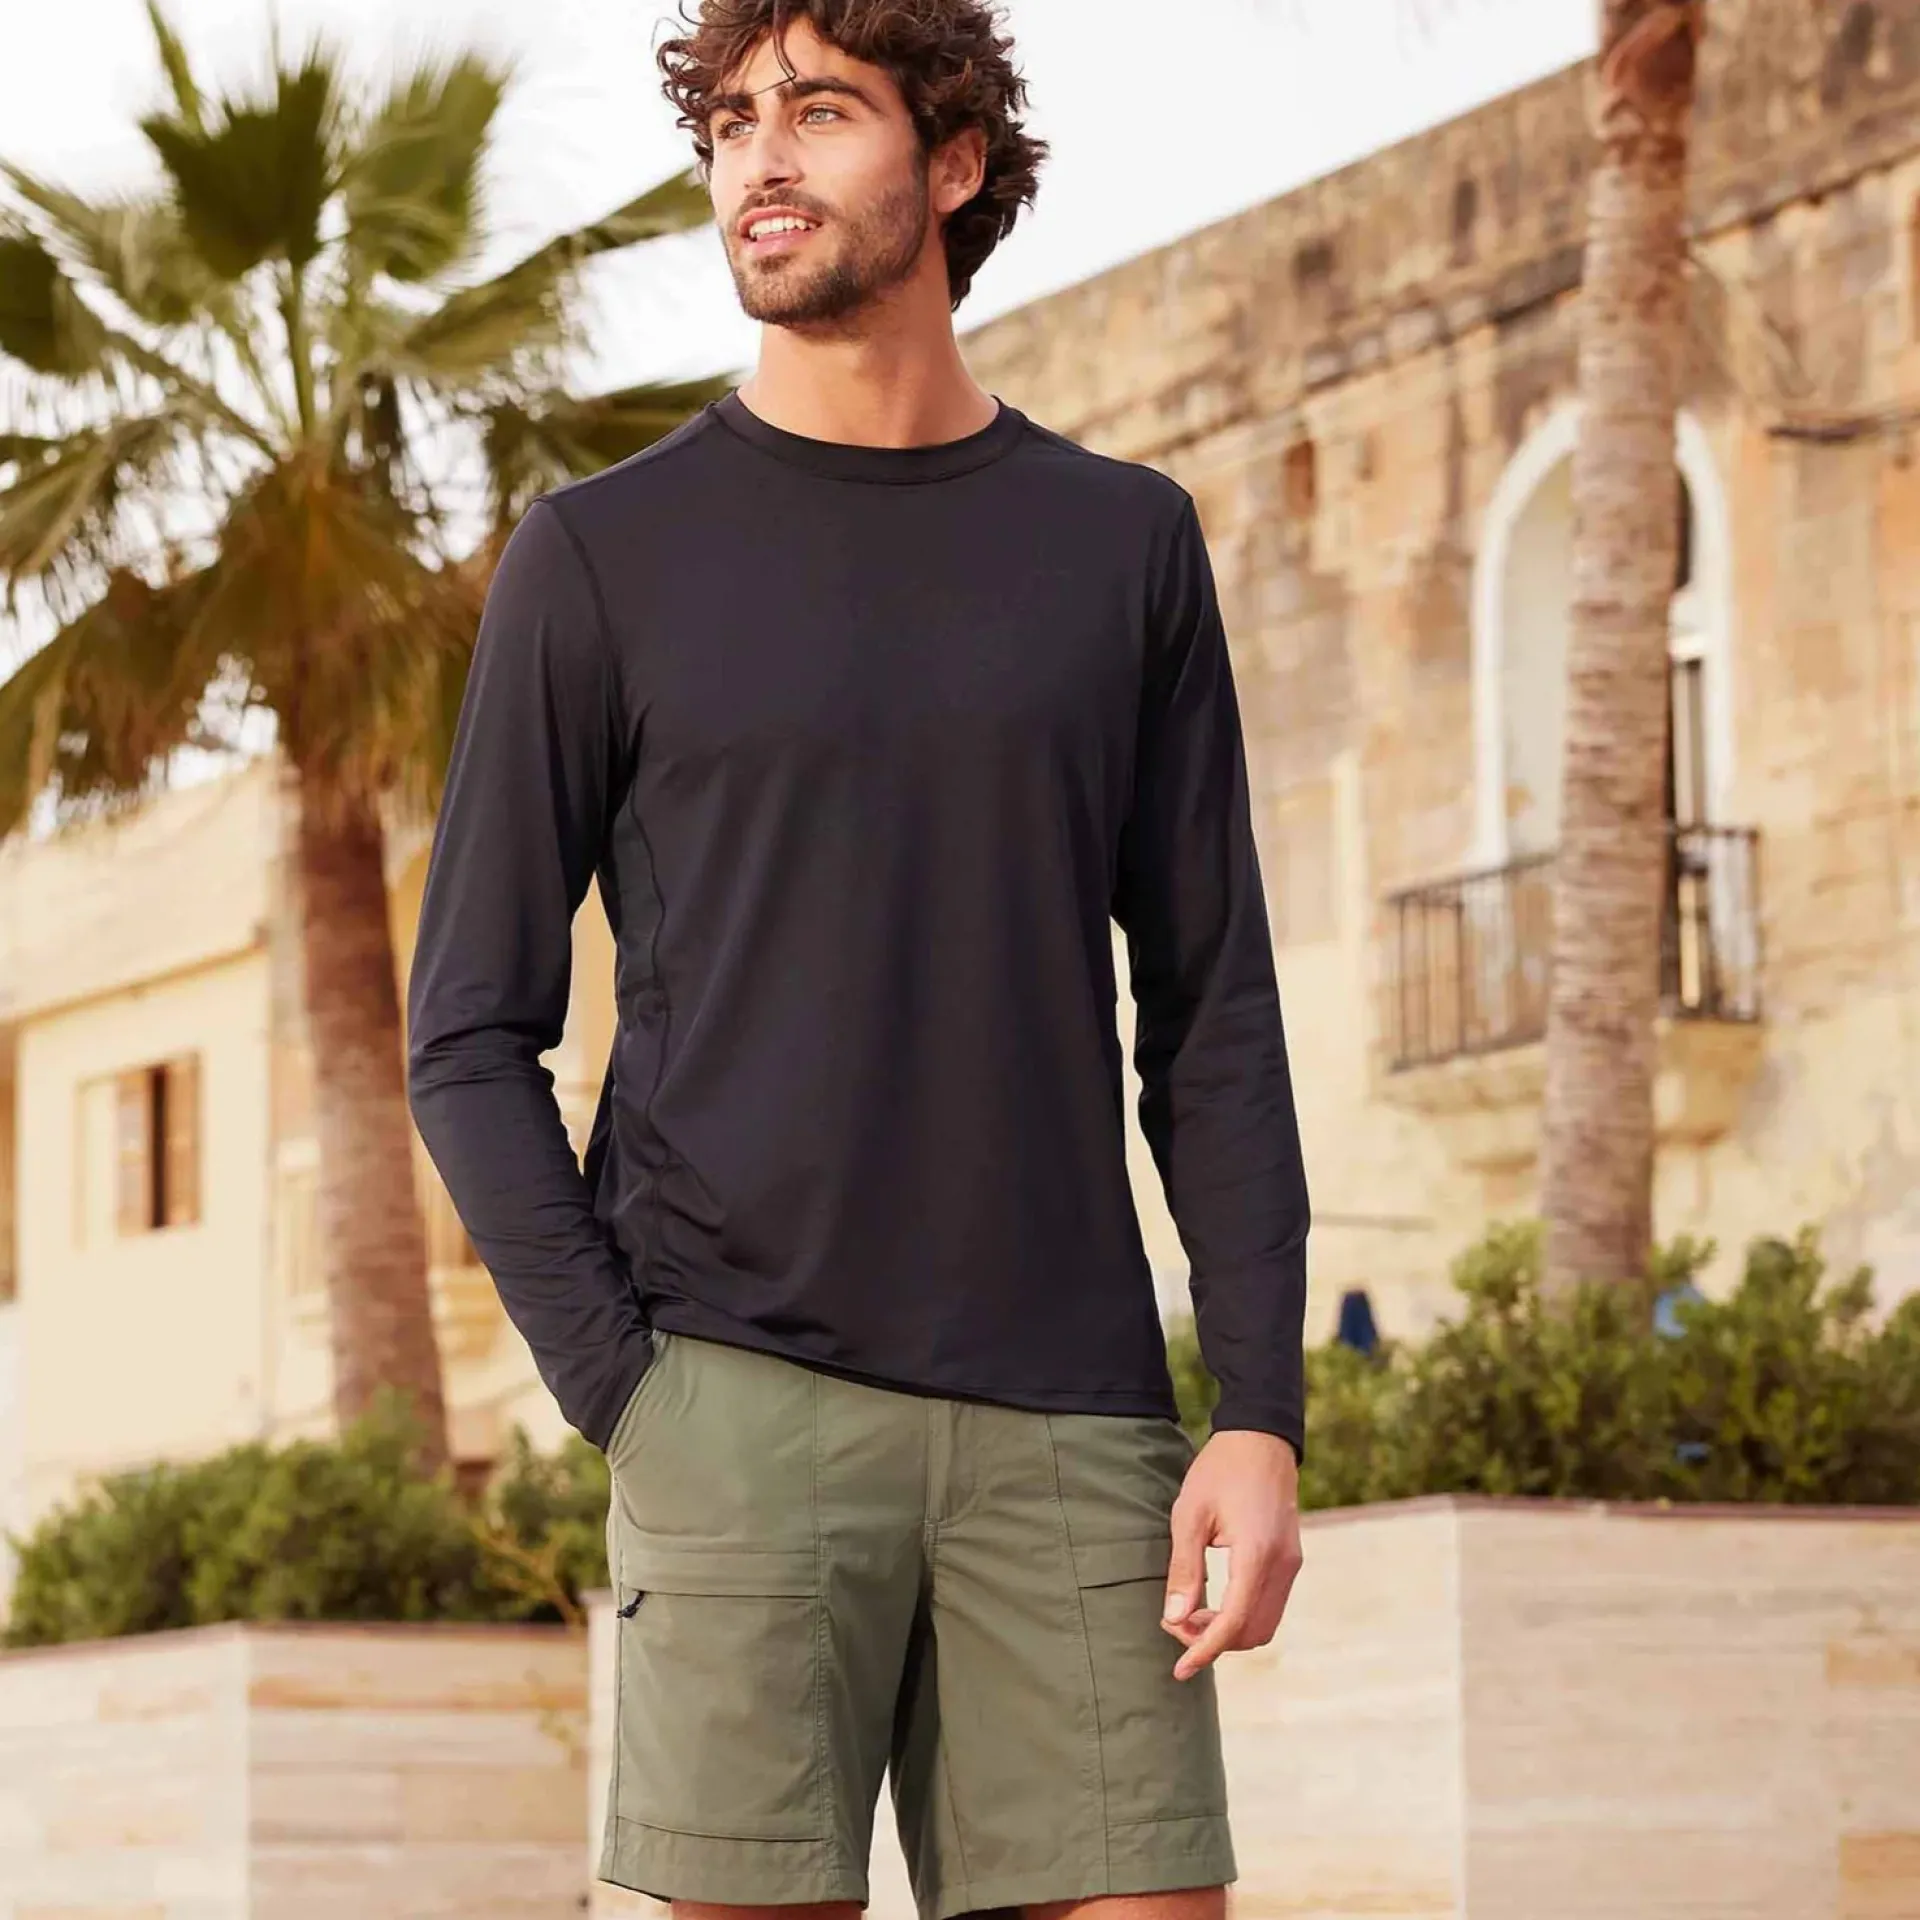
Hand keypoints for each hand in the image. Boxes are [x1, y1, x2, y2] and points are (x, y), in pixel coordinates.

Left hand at [1160, 1429, 1301, 1680]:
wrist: (1260, 1439)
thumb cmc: (1220, 1471)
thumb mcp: (1190, 1514)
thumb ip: (1185, 1569)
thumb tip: (1175, 1618)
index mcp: (1257, 1554)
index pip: (1234, 1620)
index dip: (1205, 1649)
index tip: (1179, 1670)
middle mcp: (1282, 1565)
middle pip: (1253, 1632)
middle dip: (1214, 1641)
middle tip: (1175, 1623)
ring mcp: (1291, 1564)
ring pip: (1264, 1624)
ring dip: (1229, 1631)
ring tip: (1190, 1613)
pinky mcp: (1290, 1560)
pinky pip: (1270, 1605)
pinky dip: (1242, 1615)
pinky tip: (1213, 1602)